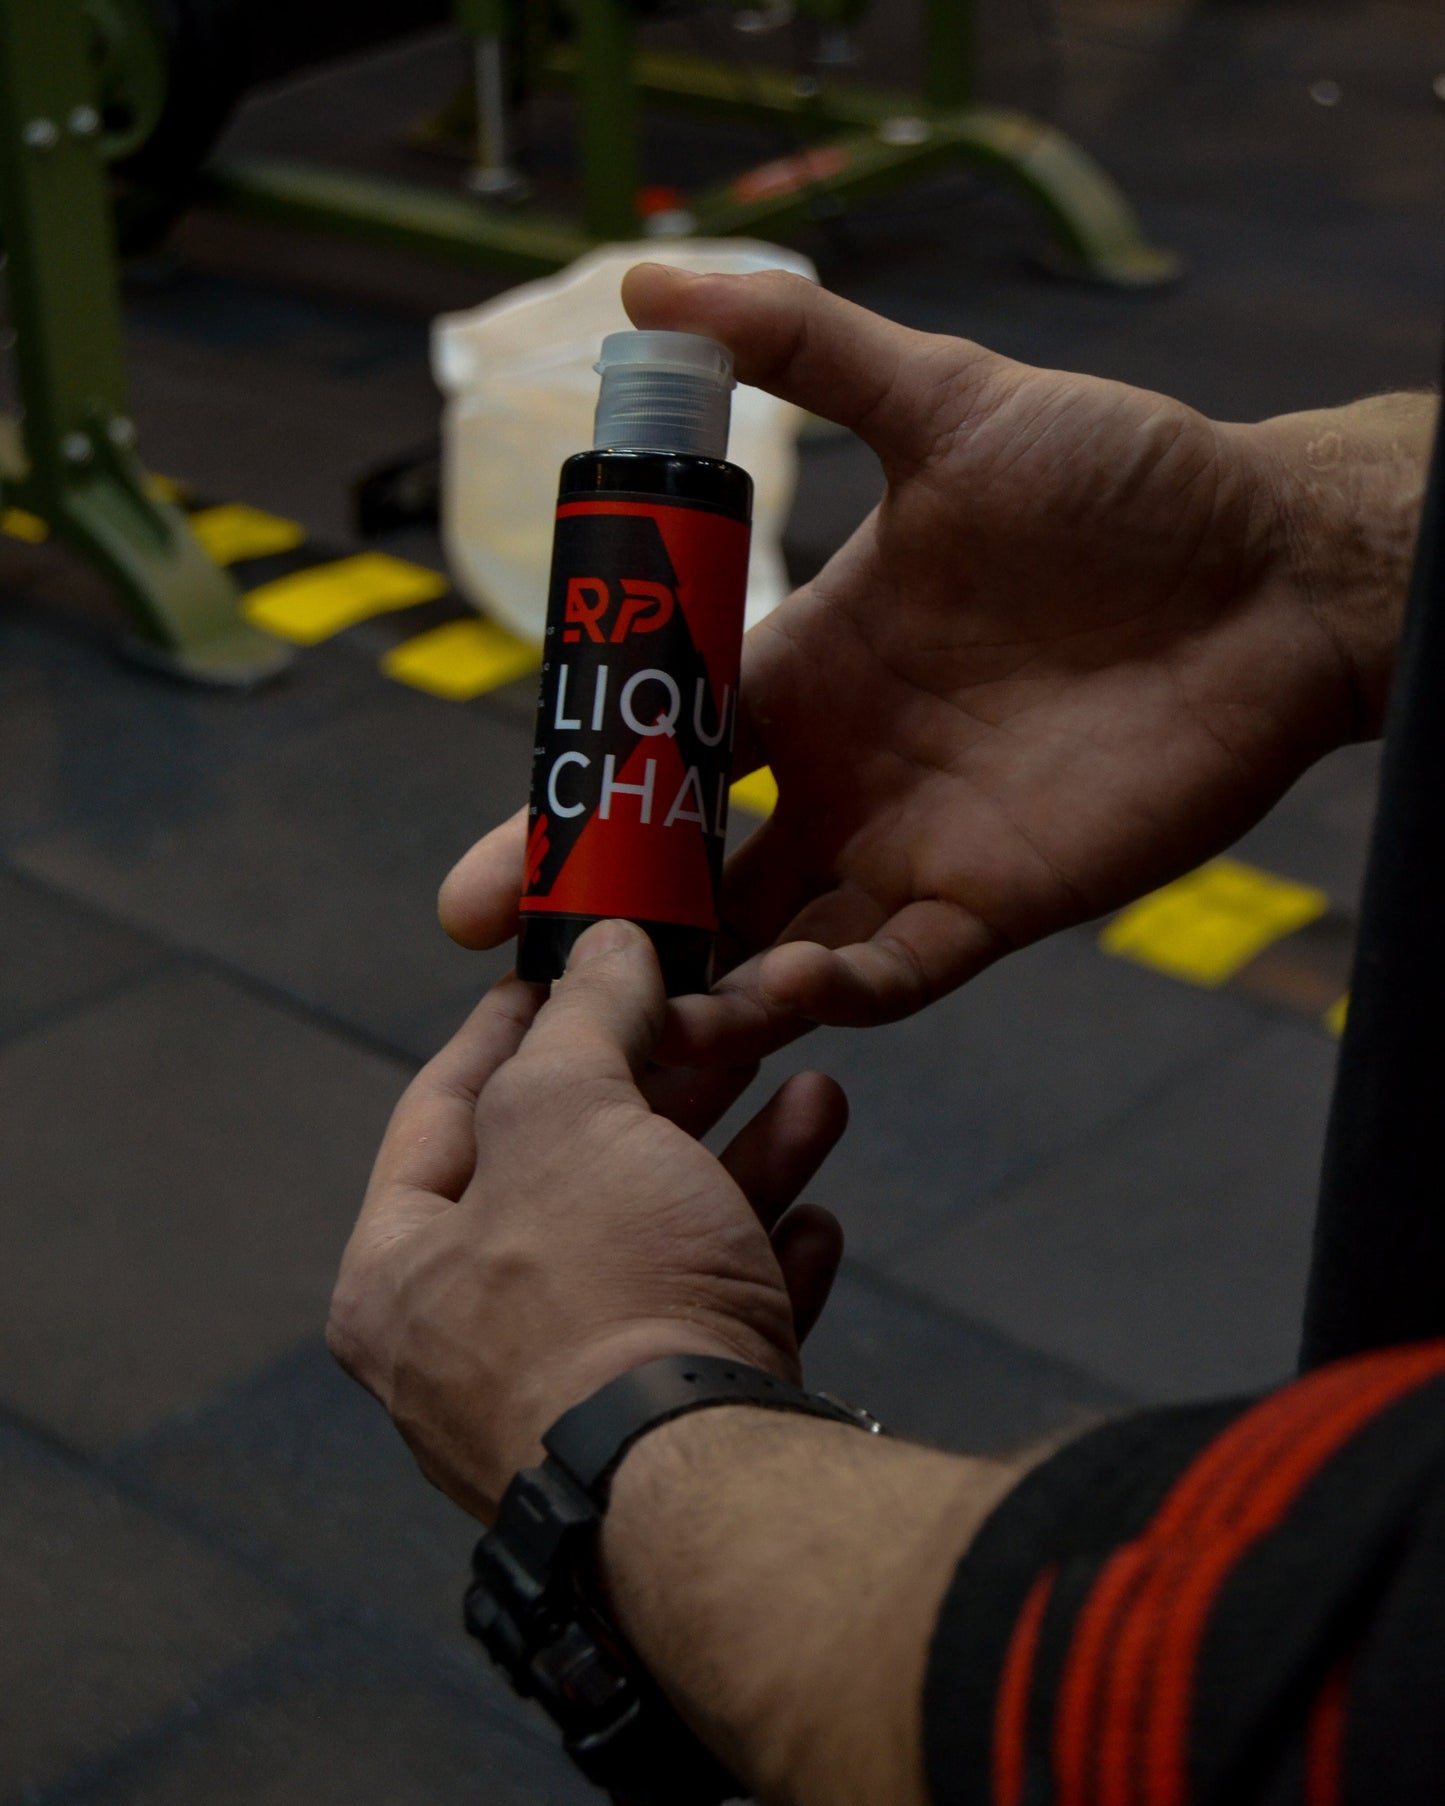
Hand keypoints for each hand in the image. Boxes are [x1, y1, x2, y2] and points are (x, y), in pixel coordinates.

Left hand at [327, 919, 846, 1518]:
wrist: (709, 1496)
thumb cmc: (602, 1299)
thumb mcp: (571, 1117)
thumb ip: (581, 1022)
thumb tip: (601, 948)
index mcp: (399, 1277)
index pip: (442, 1112)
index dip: (510, 1024)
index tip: (565, 966)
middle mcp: (471, 1349)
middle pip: (569, 1175)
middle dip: (660, 1087)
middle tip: (716, 1018)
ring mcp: (573, 1402)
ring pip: (658, 1245)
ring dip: (739, 1163)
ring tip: (815, 1094)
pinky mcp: (667, 1443)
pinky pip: (714, 1327)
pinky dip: (763, 1265)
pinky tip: (817, 1222)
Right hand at [442, 269, 1410, 1059]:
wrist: (1268, 565)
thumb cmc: (1116, 479)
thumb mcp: (944, 399)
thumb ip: (803, 349)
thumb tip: (647, 283)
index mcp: (803, 672)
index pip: (656, 753)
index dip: (572, 808)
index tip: (486, 873)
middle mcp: (838, 773)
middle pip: (690, 872)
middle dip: (605, 922)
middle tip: (514, 963)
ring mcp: (908, 848)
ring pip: (774, 945)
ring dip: (705, 983)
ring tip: (633, 1016)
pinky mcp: (992, 905)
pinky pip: (893, 972)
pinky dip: (835, 992)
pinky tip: (785, 988)